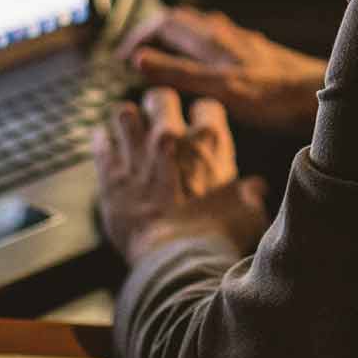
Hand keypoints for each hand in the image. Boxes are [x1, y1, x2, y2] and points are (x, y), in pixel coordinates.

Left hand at [94, 88, 269, 261]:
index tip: (200, 126)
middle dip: (159, 104)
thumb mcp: (248, 214)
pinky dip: (104, 141)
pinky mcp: (111, 175)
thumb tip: (256, 189)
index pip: (207, 106)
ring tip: (130, 129)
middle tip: (158, 116)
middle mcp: (171, 138)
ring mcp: (137, 154)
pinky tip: (108, 145)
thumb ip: (250, 196)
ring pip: (124, 113)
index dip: (203, 116)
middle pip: (160, 97)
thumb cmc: (217, 238)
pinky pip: (101, 142)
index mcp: (209, 142)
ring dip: (128, 121)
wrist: (177, 261)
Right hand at [118, 7, 326, 134]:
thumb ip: (179, 73)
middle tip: (136, 54)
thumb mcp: (220, 88)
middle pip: (180, 21)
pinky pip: (219, 41)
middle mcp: (224, 34)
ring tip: (163, 56)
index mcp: (211, 40)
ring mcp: (241, 41)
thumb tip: (138, 59)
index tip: (123, 56)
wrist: (317, 94)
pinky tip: (206, 65)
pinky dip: (199, 48)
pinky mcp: (255, 52)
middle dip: (154, 33)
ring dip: (176, 38)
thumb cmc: (273, 95)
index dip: (138, 35)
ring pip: (200, 29)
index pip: (163, 22)